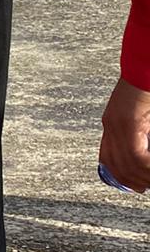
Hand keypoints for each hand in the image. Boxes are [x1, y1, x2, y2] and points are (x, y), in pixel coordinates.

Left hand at [99, 78, 149, 192]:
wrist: (144, 65)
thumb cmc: (146, 86)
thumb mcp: (142, 115)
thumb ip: (141, 132)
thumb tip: (145, 147)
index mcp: (112, 123)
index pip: (107, 158)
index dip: (120, 176)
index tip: (137, 185)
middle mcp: (110, 124)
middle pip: (116, 165)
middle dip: (134, 180)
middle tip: (146, 186)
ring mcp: (118, 123)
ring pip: (128, 164)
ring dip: (144, 175)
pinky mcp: (129, 121)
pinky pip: (137, 155)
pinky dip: (148, 165)